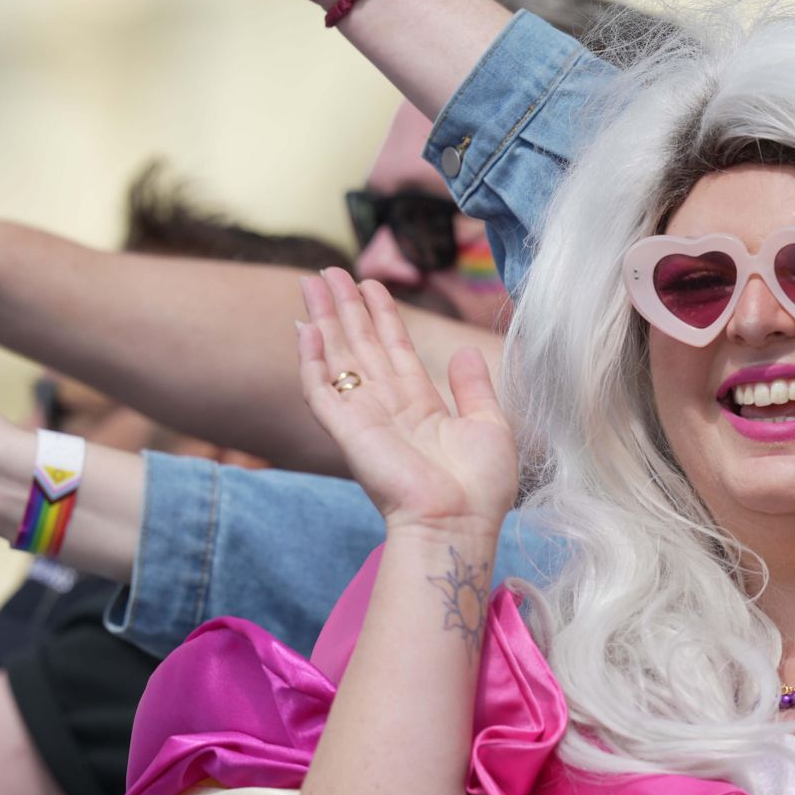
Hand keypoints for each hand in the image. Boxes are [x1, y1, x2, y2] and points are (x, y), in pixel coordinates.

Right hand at [296, 268, 514, 538]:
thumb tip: (465, 352)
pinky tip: (305, 329)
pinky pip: (321, 390)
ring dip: (325, 318)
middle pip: (360, 345)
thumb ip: (474, 388)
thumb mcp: (489, 426)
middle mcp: (388, 408)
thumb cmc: (480, 488)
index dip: (382, 316)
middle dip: (346, 307)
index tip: (371, 284)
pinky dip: (310, 360)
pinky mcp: (347, 431)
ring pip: (338, 357)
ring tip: (313, 281)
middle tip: (330, 271)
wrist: (459, 524)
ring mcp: (364, 418)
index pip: (395, 350)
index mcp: (420, 407)